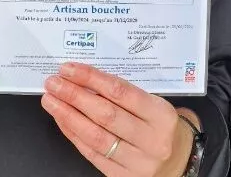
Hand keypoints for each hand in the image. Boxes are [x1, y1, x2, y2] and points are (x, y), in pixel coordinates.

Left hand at [41, 62, 194, 176]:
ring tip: (51, 101)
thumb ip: (126, 94)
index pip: (121, 92)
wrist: (179, 161)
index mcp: (161, 115)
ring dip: (68, 116)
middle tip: (54, 83)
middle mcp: (152, 140)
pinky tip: (63, 121)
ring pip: (96, 137)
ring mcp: (137, 162)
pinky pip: (93, 154)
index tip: (70, 69)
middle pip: (106, 115)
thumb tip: (87, 80)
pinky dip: (74, 135)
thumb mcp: (156, 105)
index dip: (92, 79)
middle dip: (74, 96)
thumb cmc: (163, 127)